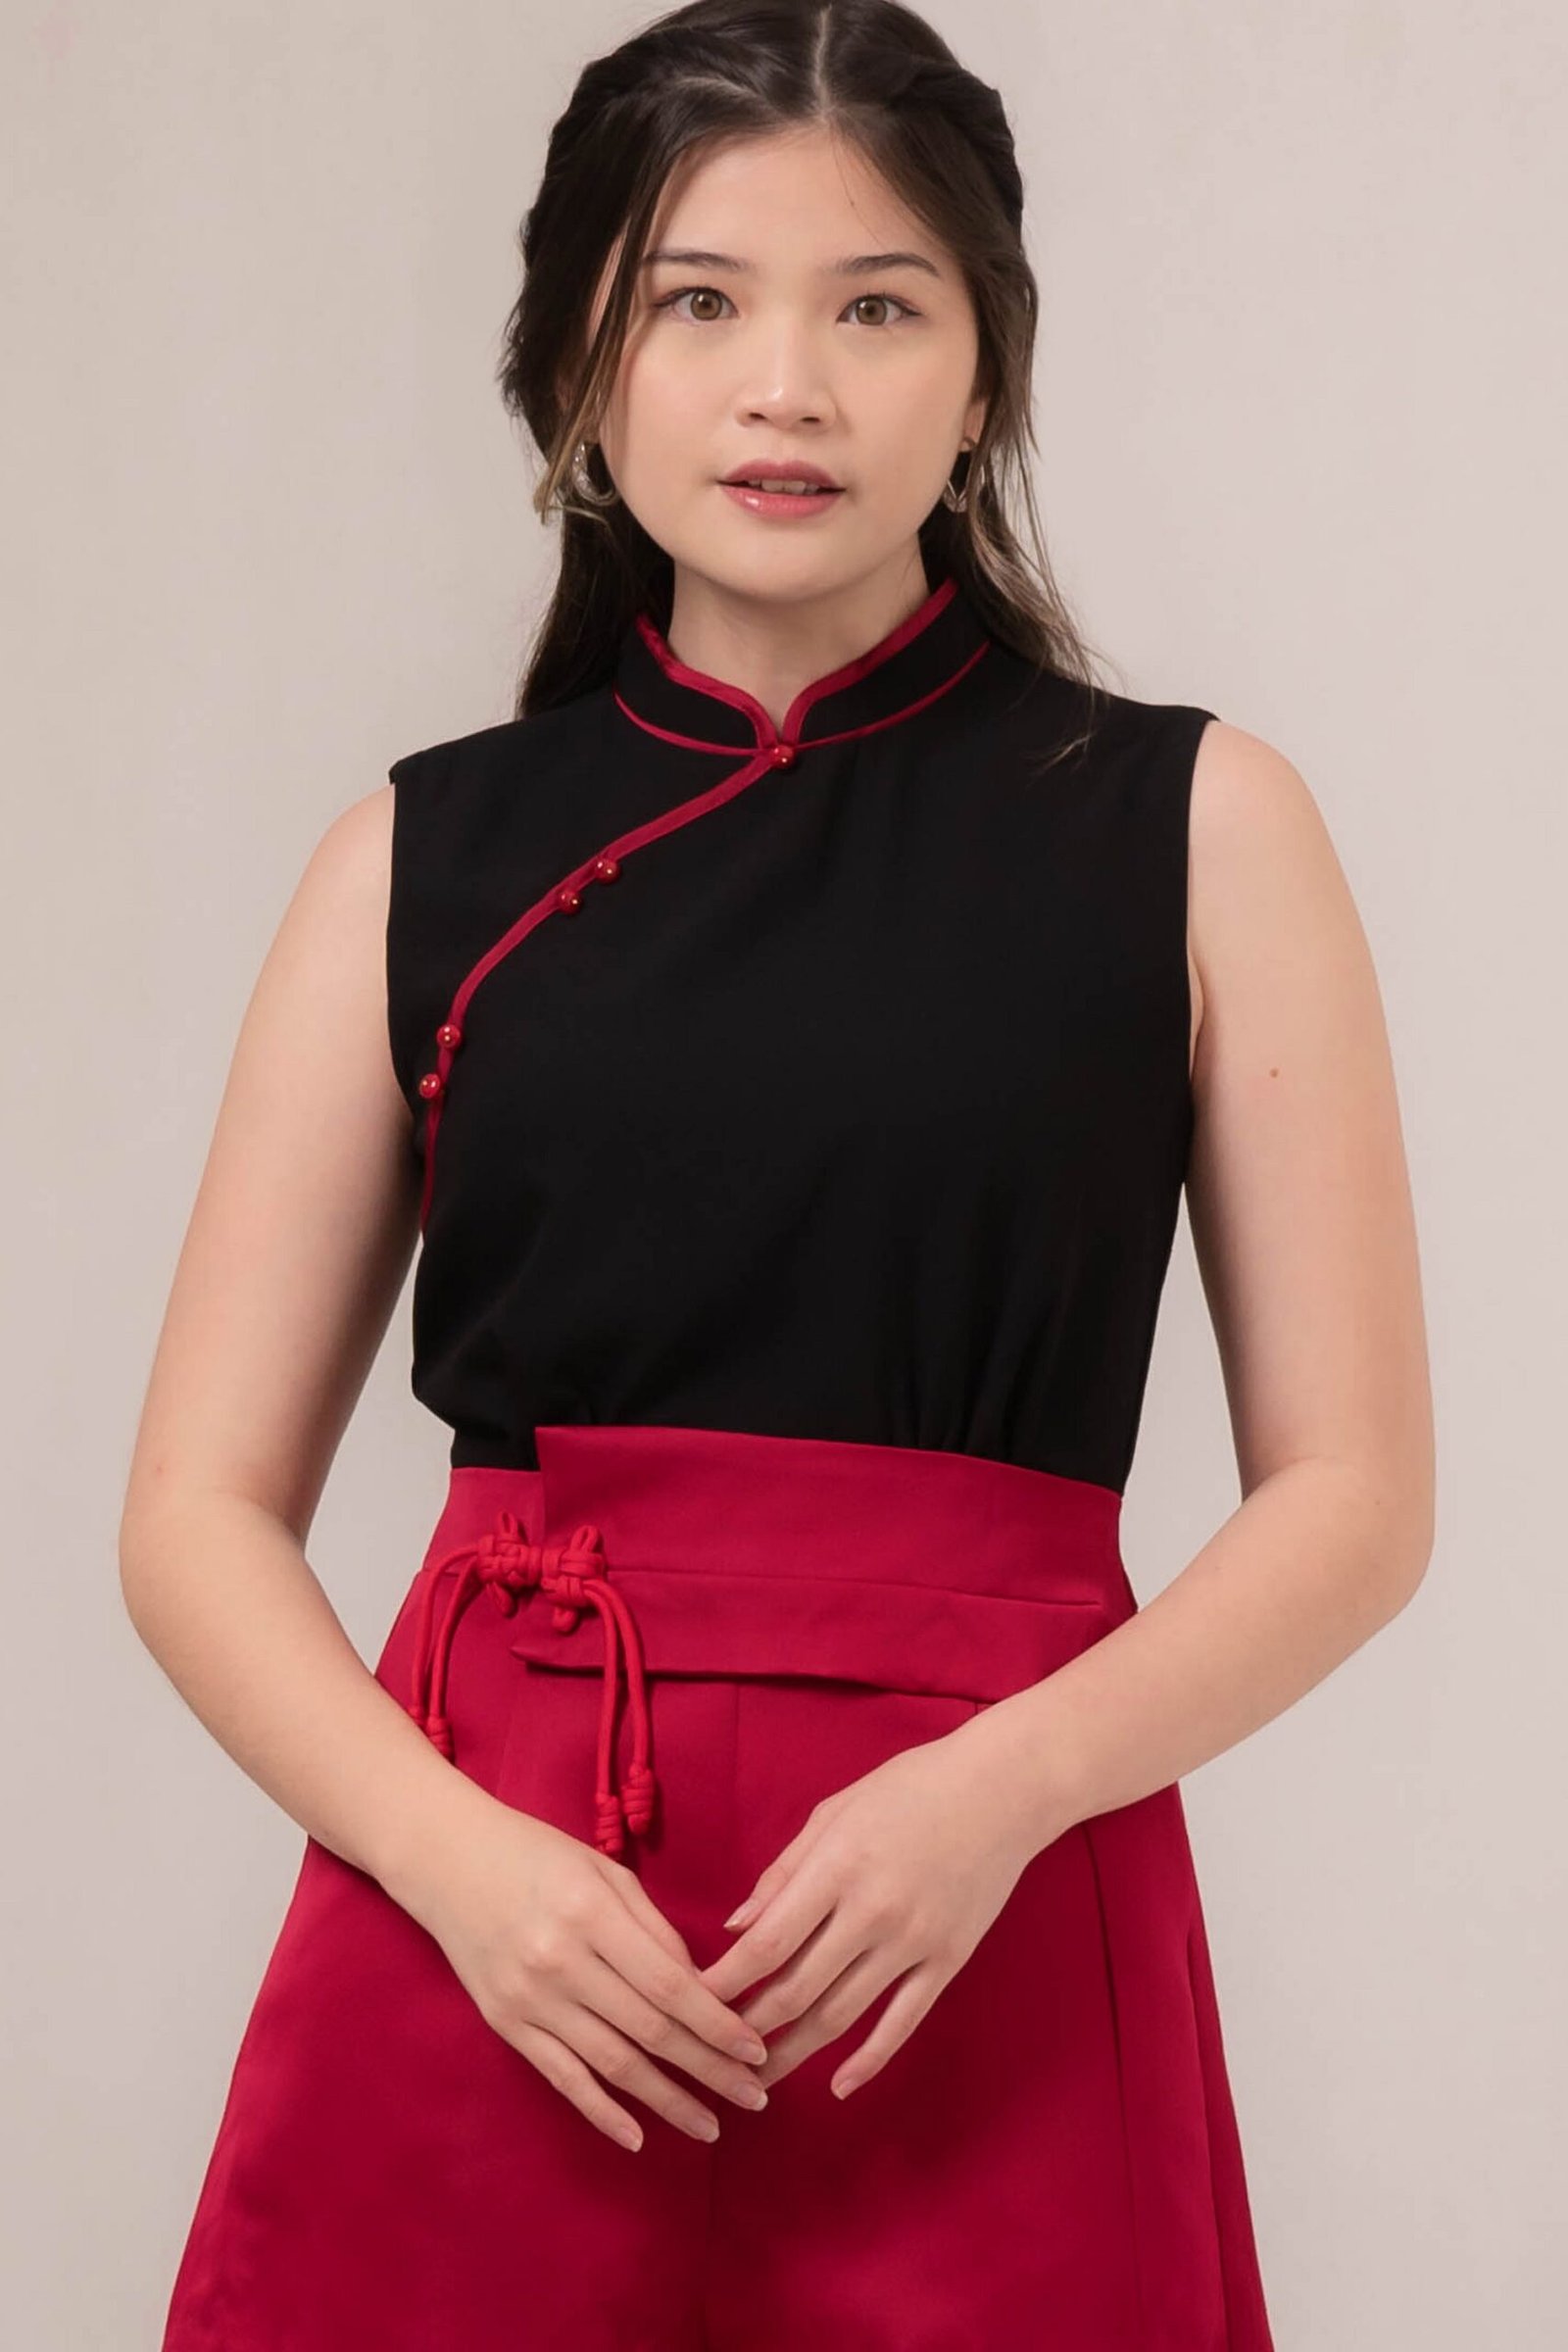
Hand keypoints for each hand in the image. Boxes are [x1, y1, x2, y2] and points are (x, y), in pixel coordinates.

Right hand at [402, 1789, 771, 2149]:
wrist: (447, 1859)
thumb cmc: (537, 1854)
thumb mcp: (604, 1871)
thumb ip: (653, 1928)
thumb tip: (700, 1988)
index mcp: (592, 1914)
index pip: (670, 1985)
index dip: (718, 2024)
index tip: (757, 2050)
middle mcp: (561, 1962)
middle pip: (650, 2031)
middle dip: (709, 2069)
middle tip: (754, 2098)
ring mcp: (529, 1999)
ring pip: (613, 2064)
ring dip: (667, 2100)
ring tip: (711, 2125)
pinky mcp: (506, 2024)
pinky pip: (563, 2078)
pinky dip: (602, 2113)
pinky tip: (638, 2137)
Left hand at [696, 1716, 1038, 2098]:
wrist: (1003, 1789)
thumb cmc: (909, 1788)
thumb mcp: (833, 1812)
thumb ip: (783, 1873)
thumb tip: (736, 1927)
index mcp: (837, 1867)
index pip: (768, 1943)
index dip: (726, 1981)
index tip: (691, 2003)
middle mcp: (873, 1911)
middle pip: (797, 1990)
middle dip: (748, 2028)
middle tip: (712, 2053)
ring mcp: (914, 1941)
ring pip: (841, 2014)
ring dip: (793, 2052)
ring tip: (757, 2079)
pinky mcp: (947, 1960)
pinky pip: (902, 2022)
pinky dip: (869, 2060)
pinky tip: (839, 2086)